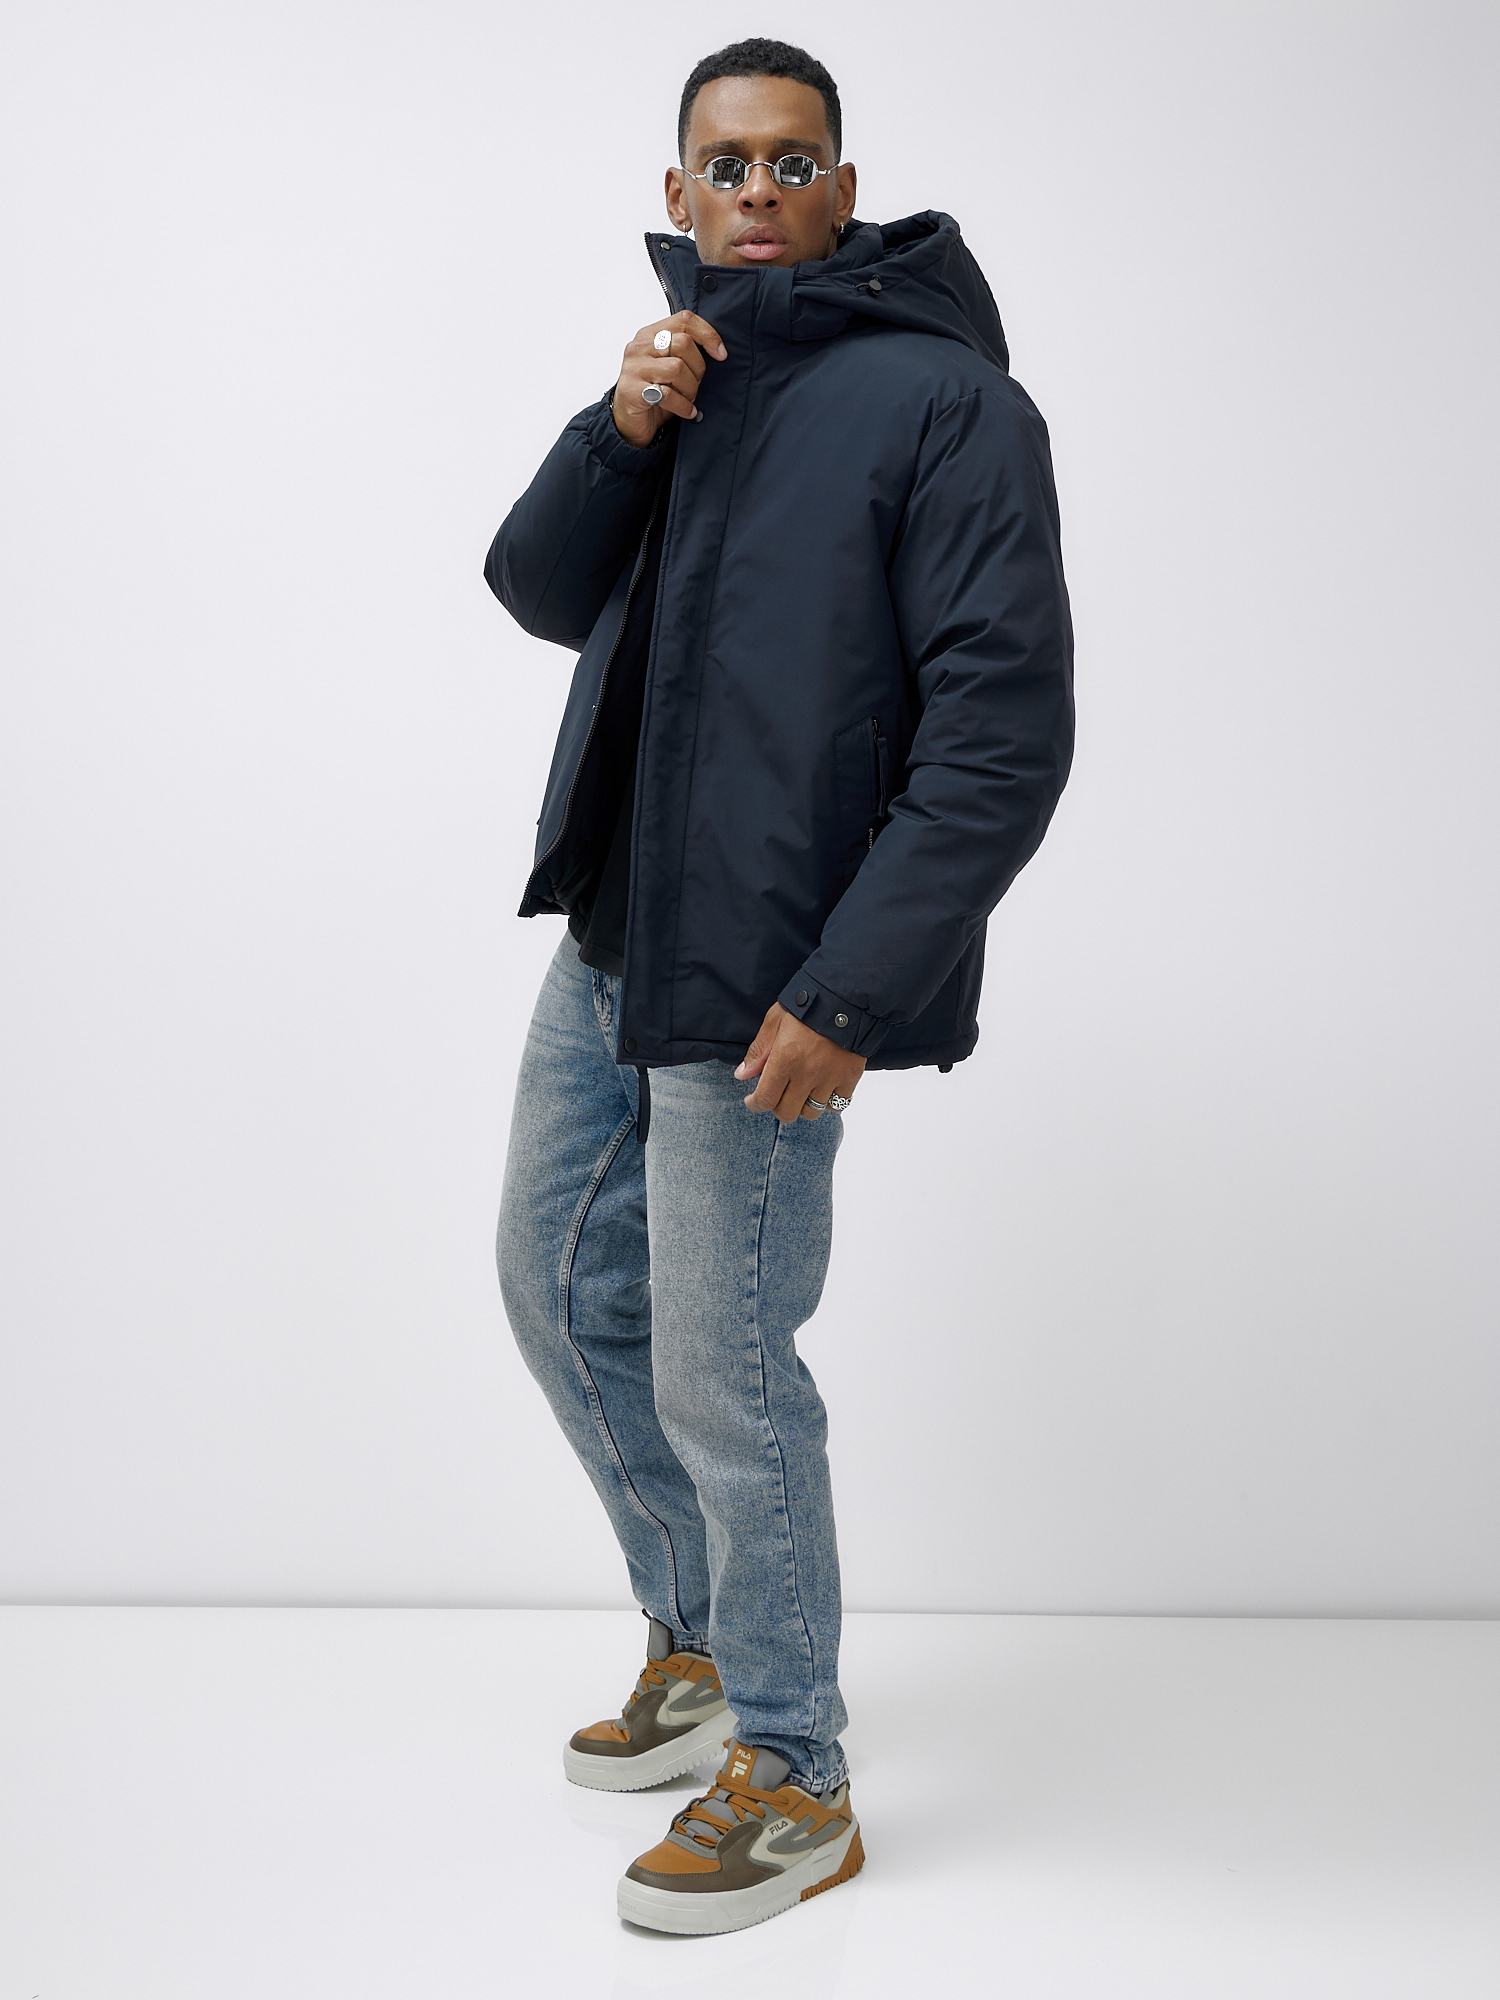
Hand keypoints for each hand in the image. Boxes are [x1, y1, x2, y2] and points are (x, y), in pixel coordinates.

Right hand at [609, 311, 726, 446]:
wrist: (630, 422)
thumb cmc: (654, 393)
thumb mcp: (670, 365)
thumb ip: (685, 352)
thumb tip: (718, 350)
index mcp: (650, 334)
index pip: (684, 319)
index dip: (708, 335)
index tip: (720, 354)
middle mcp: (639, 347)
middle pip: (683, 343)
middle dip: (698, 368)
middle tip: (696, 384)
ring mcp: (634, 368)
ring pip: (677, 368)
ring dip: (690, 388)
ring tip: (689, 399)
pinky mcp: (632, 390)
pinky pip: (668, 394)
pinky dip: (683, 405)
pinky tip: (687, 411)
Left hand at [735, 1004, 867, 1124]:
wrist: (846, 997)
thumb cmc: (808, 1005)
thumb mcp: (774, 1020)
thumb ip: (758, 1050)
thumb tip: (742, 1075)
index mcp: (786, 1059)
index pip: (765, 1099)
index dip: (756, 1104)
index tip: (753, 1101)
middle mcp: (807, 1074)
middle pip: (787, 1113)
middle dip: (777, 1107)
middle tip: (777, 1094)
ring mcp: (830, 1078)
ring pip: (812, 1112)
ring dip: (802, 1105)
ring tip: (801, 1091)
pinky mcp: (849, 1078)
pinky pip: (837, 1105)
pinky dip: (828, 1101)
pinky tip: (823, 1088)